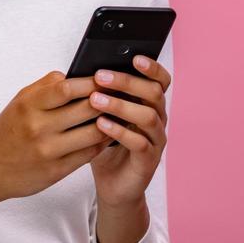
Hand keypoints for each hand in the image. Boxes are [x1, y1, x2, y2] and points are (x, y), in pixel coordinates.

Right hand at [0, 70, 114, 203]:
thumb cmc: (6, 132)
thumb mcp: (19, 102)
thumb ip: (45, 86)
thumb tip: (73, 75)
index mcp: (29, 105)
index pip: (68, 87)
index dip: (92, 82)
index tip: (107, 78)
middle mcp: (38, 127)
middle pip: (87, 108)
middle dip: (109, 100)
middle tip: (124, 94)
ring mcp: (48, 150)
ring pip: (94, 132)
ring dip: (112, 122)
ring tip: (122, 114)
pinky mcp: (56, 170)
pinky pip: (88, 153)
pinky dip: (103, 142)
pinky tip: (110, 134)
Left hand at [85, 55, 171, 207]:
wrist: (113, 186)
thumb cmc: (107, 147)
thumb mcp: (102, 117)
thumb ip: (101, 97)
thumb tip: (82, 72)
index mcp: (150, 105)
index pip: (160, 80)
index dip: (152, 67)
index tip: (134, 57)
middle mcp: (158, 119)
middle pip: (153, 93)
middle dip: (127, 82)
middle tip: (100, 76)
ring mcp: (156, 140)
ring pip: (148, 116)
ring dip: (121, 105)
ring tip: (95, 100)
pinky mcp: (149, 160)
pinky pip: (140, 143)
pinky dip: (120, 132)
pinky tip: (101, 125)